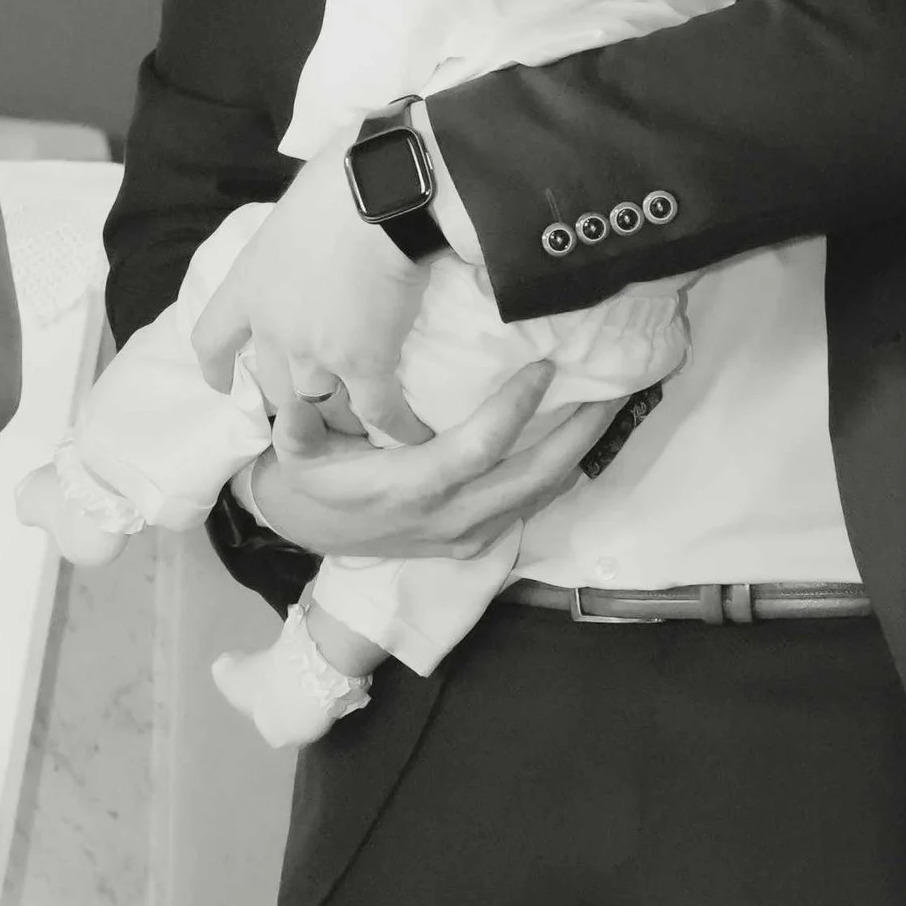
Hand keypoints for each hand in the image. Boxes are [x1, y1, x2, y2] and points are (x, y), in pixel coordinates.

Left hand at [194, 158, 431, 443]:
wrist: (382, 194)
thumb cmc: (341, 180)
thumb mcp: (294, 211)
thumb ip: (294, 239)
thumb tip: (317, 231)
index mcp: (248, 284)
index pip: (212, 339)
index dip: (218, 368)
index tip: (226, 383)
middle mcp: (274, 328)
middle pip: (275, 386)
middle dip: (296, 398)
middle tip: (324, 400)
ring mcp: (316, 351)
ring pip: (322, 406)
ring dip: (344, 415)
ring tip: (368, 420)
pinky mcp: (365, 364)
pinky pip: (377, 411)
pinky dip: (395, 427)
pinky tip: (412, 434)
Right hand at [246, 363, 613, 561]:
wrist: (318, 533)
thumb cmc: (314, 480)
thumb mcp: (295, 455)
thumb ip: (295, 431)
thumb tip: (289, 408)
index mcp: (411, 489)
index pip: (478, 449)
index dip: (515, 409)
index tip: (546, 367)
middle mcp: (451, 517)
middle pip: (534, 475)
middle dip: (580, 430)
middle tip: (616, 383)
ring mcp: (472, 533)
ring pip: (544, 492)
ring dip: (583, 447)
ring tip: (616, 400)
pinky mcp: (482, 538)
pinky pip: (535, 502)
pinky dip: (566, 467)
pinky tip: (584, 432)